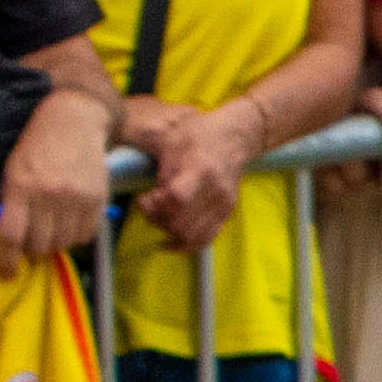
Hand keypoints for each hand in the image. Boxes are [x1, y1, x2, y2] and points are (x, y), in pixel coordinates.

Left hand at [0, 93, 113, 264]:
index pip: (12, 235)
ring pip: (64, 242)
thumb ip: (11, 203)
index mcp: (20, 187)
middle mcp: (48, 195)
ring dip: (56, 245)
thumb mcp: (14, 171)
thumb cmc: (37, 146)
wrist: (74, 121)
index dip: (8, 260)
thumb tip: (9, 238)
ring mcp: (76, 198)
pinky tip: (71, 226)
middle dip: (34, 251)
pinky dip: (77, 237)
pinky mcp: (97, 198)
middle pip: (39, 244)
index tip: (8, 273)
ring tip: (53, 234)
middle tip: (33, 246)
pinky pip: (87, 234)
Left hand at [120, 92, 258, 255]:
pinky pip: (205, 239)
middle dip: (157, 219)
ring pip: (191, 236)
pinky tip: (171, 240)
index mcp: (199, 169)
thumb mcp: (173, 142)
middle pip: (180, 223)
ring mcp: (223, 204)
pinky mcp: (226, 213)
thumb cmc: (199, 135)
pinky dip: (185, 245)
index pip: (177, 198)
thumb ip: (162, 171)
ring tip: (160, 218)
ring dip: (169, 232)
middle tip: (149, 207)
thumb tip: (154, 199)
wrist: (235, 138)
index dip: (155, 204)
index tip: (146, 196)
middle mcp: (214, 191)